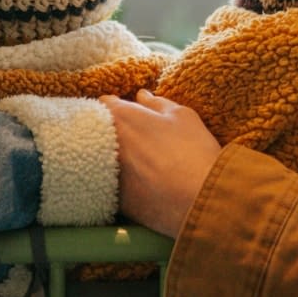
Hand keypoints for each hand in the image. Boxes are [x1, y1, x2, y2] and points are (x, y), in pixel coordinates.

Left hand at [99, 90, 221, 237]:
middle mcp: (105, 143)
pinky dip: (120, 184)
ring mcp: (105, 173)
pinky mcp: (111, 201)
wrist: (199, 200)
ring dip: (113, 159)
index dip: (116, 108)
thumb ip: (157, 103)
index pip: (103, 103)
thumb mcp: (182, 117)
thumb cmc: (194, 152)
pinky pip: (110, 187)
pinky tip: (142, 186)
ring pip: (101, 161)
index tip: (129, 116)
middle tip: (136, 141)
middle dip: (111, 133)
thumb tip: (141, 95)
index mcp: (121, 117)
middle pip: (98, 132)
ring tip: (140, 165)